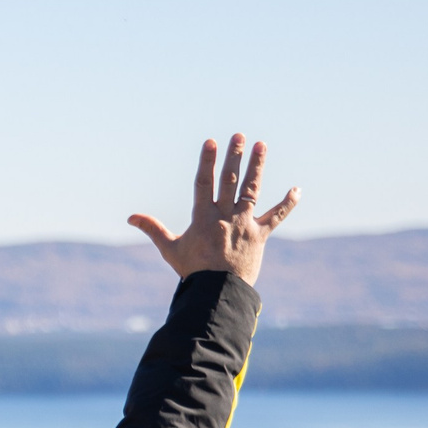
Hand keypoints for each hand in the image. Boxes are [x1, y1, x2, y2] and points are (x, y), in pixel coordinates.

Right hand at [129, 135, 300, 285]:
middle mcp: (225, 216)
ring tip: (260, 145)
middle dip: (234, 156)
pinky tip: (296, 189)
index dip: (207, 161)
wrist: (219, 291)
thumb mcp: (169, 248)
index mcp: (203, 217)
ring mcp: (244, 224)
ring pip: (252, 190)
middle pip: (230, 180)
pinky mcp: (259, 235)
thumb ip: (152, 229)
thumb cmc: (193, 270)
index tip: (211, 142)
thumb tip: (131, 217)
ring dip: (257, 166)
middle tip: (238, 136)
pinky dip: (287, 203)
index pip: (204, 183)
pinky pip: (276, 216)